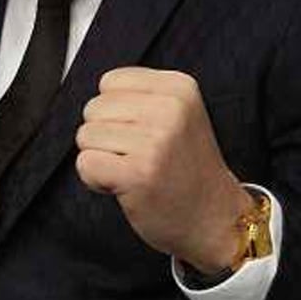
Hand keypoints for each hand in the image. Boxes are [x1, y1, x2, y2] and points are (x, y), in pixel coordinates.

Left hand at [75, 67, 254, 272]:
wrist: (214, 218)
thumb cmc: (189, 170)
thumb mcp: (180, 115)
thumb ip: (142, 96)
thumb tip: (96, 97)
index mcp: (179, 88)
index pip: (111, 80)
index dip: (115, 110)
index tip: (140, 132)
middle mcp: (169, 109)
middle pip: (94, 108)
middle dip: (105, 135)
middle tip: (137, 156)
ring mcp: (154, 141)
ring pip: (86, 136)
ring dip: (101, 158)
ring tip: (133, 170)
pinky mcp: (138, 173)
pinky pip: (86, 163)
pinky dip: (96, 179)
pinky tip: (124, 185)